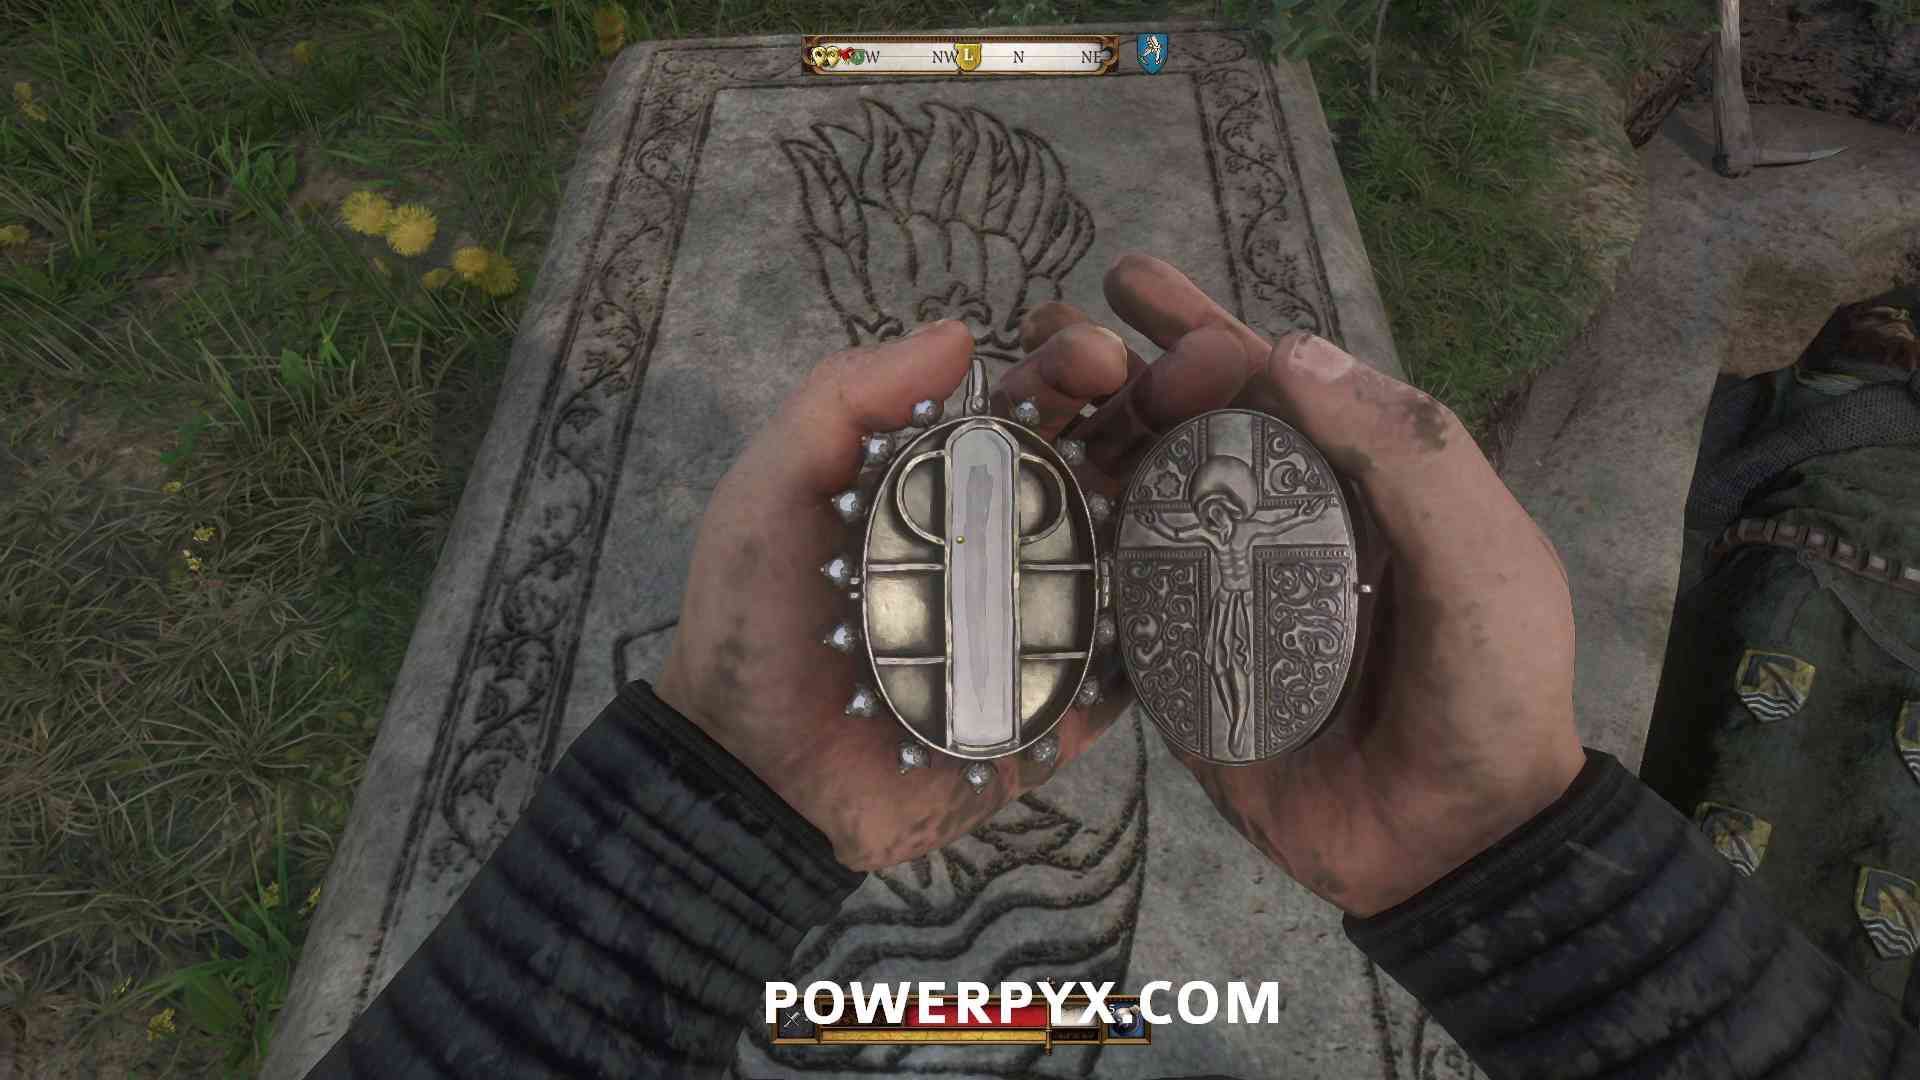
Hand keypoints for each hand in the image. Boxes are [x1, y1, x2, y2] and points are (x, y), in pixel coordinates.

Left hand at [653, 315, 1235, 869]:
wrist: (755, 776)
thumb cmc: (752, 624)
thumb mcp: (772, 490)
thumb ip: (843, 402)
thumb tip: (960, 333)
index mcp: (953, 480)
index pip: (1035, 403)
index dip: (1073, 364)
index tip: (1097, 355)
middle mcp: (1017, 538)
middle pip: (1112, 456)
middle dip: (1169, 406)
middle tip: (1218, 371)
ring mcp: (1055, 619)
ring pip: (1146, 545)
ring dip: (1199, 498)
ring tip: (1246, 462)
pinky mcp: (1075, 703)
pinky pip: (1146, 660)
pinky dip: (1187, 621)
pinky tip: (1229, 580)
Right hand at [1026, 254, 1584, 917]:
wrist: (1454, 845)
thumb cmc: (1488, 688)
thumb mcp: (1482, 557)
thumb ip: (1407, 455)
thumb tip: (1289, 350)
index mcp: (1351, 481)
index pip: (1268, 383)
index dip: (1203, 334)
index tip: (1143, 303)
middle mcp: (1275, 523)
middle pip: (1185, 427)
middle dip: (1118, 367)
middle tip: (1052, 328)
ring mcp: (1218, 593)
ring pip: (1135, 500)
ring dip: (1079, 445)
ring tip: (1016, 398)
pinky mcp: (1174, 665)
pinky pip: (1112, 601)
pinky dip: (1067, 554)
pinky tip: (1013, 512)